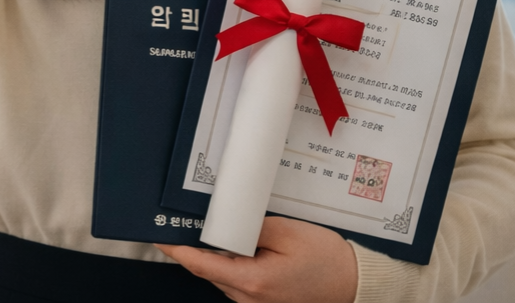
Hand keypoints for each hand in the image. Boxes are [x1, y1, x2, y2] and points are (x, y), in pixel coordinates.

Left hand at [156, 216, 356, 302]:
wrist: (355, 283)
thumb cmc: (326, 259)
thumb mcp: (286, 231)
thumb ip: (249, 226)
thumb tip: (222, 222)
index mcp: (252, 281)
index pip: (200, 264)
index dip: (176, 249)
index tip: (159, 235)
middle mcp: (250, 298)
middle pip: (209, 269)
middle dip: (196, 246)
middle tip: (185, 219)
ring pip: (223, 275)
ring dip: (216, 254)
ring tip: (214, 227)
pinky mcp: (265, 301)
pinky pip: (239, 280)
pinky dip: (233, 263)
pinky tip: (240, 244)